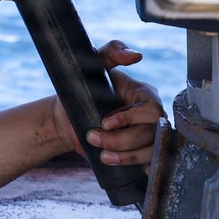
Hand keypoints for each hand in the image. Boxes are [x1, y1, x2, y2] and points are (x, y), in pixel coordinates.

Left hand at [53, 40, 164, 172]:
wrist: (68, 116)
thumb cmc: (82, 88)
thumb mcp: (94, 64)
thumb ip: (112, 52)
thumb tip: (135, 55)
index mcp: (144, 95)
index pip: (151, 110)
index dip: (130, 119)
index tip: (105, 123)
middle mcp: (151, 116)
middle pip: (150, 134)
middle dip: (121, 140)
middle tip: (94, 138)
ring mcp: (148, 136)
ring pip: (151, 152)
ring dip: (126, 157)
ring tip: (102, 156)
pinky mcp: (141, 152)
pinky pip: (150, 164)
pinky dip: (139, 167)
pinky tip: (123, 166)